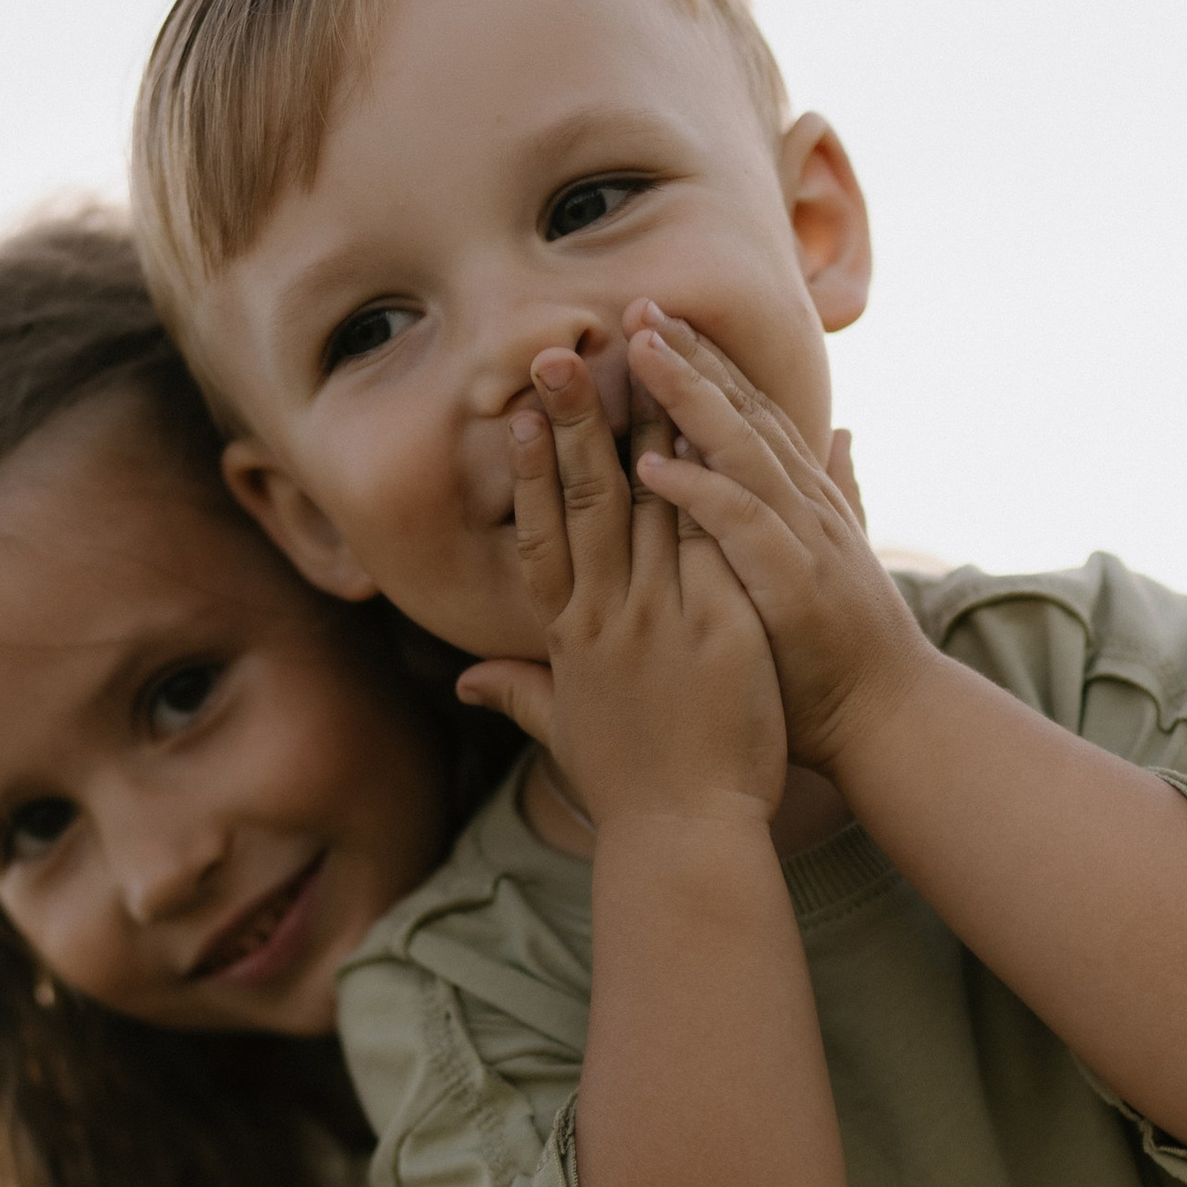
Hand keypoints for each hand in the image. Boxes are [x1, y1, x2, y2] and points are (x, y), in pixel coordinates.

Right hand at [455, 346, 785, 838]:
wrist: (684, 836)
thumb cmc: (629, 789)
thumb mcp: (563, 734)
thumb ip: (517, 693)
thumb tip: (468, 680)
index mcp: (569, 638)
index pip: (541, 537)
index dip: (530, 472)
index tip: (524, 414)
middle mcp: (607, 617)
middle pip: (585, 501)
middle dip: (573, 421)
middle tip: (561, 350)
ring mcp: (661, 617)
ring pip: (651, 502)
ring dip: (645, 425)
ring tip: (640, 360)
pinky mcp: (718, 625)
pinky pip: (713, 537)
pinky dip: (710, 480)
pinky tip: (709, 427)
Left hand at [622, 305, 928, 774]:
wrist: (888, 719)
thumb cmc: (843, 650)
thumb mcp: (831, 558)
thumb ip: (838, 492)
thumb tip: (846, 434)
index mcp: (805, 501)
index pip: (751, 416)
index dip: (707, 364)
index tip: (656, 322)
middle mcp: (805, 507)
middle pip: (744, 414)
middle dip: (693, 358)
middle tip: (637, 307)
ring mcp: (803, 541)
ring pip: (742, 452)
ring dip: (690, 399)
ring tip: (640, 354)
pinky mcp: (793, 585)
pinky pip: (741, 527)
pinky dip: (700, 492)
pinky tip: (654, 465)